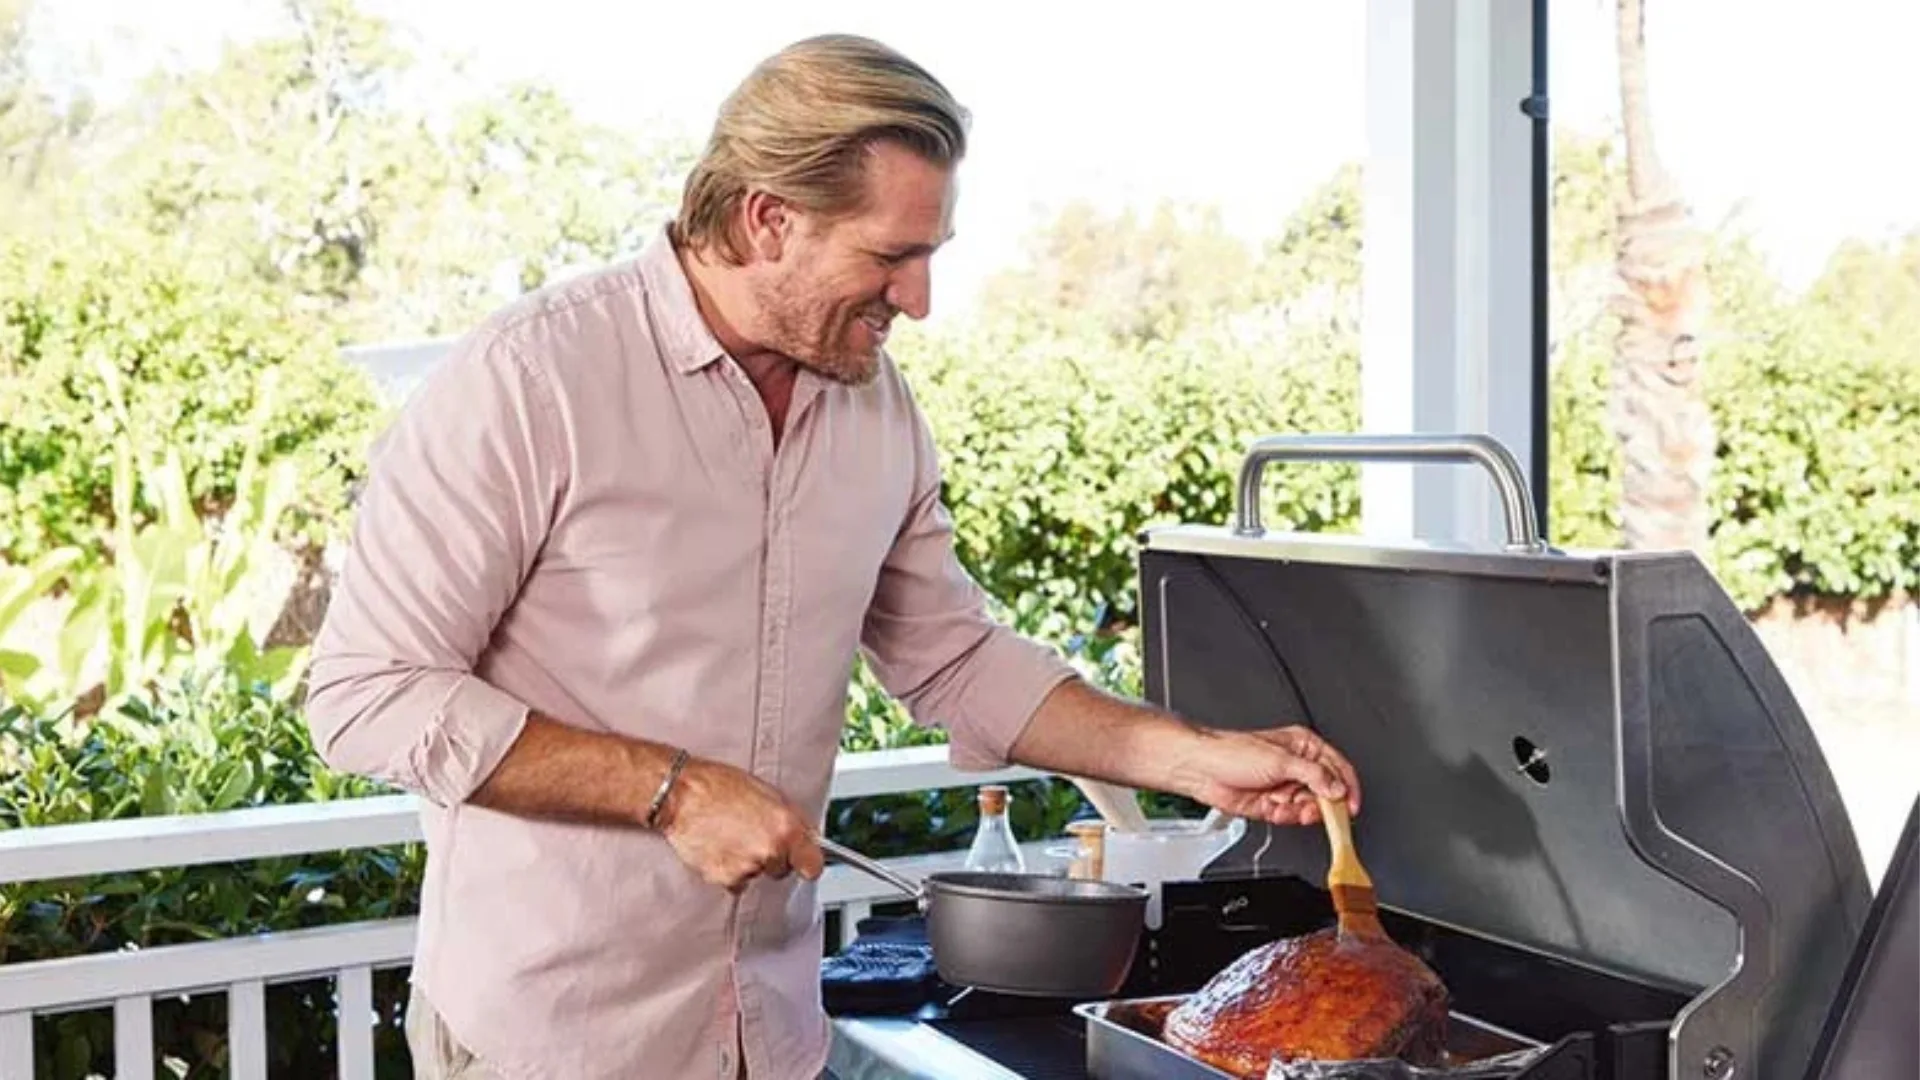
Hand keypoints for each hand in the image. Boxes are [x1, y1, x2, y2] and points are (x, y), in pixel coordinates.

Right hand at [656, 758, 824, 892]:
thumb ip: (791, 819)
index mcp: (786, 827)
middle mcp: (770, 851)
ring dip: (747, 862)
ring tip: (730, 836)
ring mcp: (746, 868)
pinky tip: (719, 846)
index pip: (813, 866)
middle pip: (782, 870)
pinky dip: (728, 869)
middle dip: (772, 857)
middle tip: (752, 835)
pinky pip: (734, 881)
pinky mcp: (723, 878)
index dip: (806, 862)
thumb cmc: (719, 786)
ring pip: (756, 874)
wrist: (681, 794)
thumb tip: (806, 837)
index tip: (803, 861)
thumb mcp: (768, 793)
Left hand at [1171, 725, 1360, 826]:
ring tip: (1286, 806)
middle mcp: (1297, 767)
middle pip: (1327, 792)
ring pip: (1309, 808)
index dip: (1348, 788)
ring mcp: (1285, 787)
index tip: (1351, 807)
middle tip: (1315, 810)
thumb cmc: (1231, 752)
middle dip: (1321, 804)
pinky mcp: (1274, 805)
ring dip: (1300, 812)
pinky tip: (1275, 809)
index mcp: (1304, 747)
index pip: (1339, 768)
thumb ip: (1314, 775)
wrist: (1202, 770)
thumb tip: (1337, 789)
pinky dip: (1286, 817)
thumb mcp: (1280, 760)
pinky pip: (1291, 817)